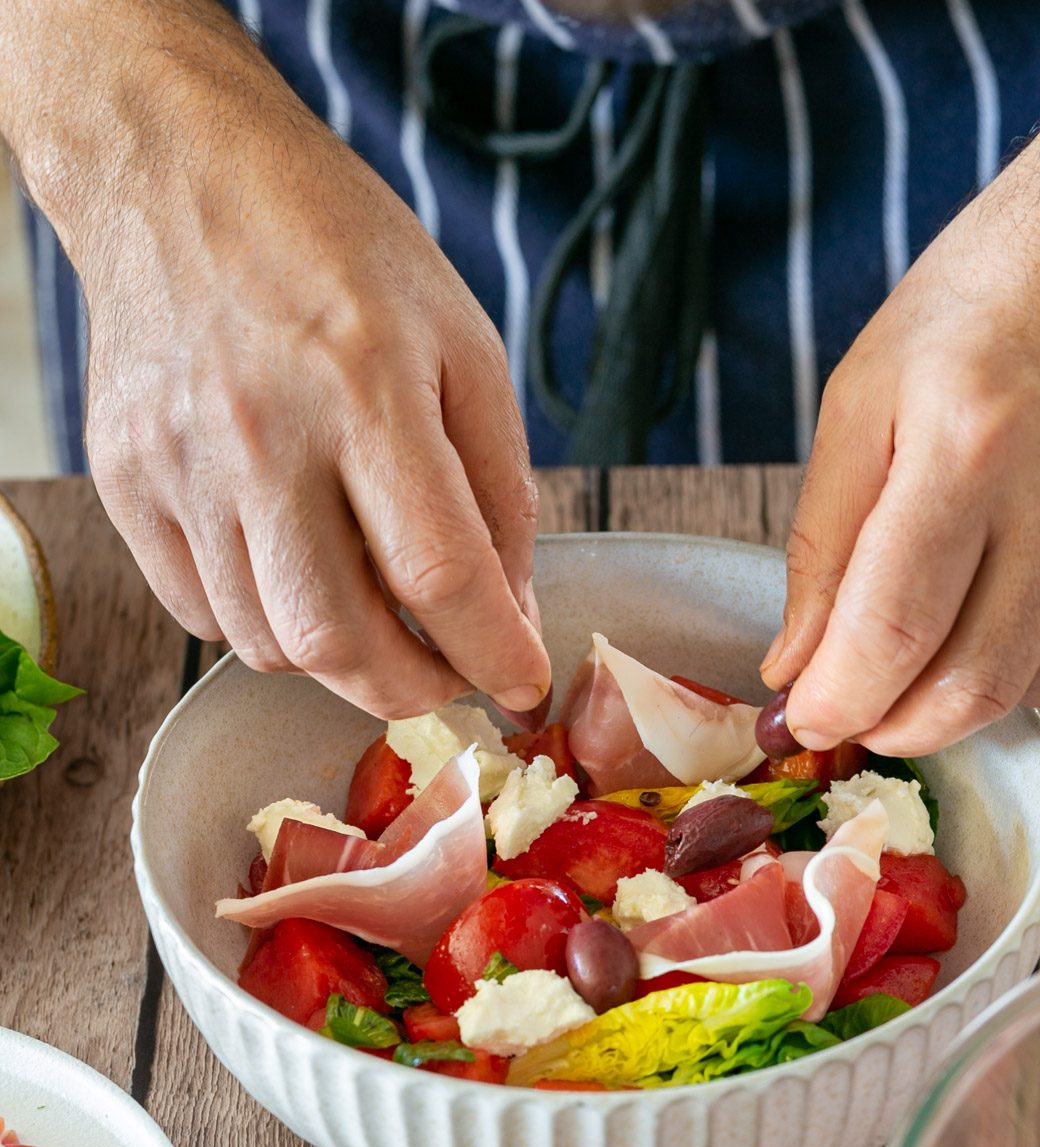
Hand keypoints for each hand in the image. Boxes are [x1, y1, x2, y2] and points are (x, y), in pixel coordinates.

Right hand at [5, 2, 548, 718]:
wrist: (178, 172)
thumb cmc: (339, 250)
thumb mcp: (463, 344)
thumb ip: (499, 489)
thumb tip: (510, 613)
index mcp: (365, 387)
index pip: (438, 571)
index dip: (493, 652)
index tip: (522, 684)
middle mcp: (261, 436)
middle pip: (338, 638)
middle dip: (414, 688)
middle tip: (450, 673)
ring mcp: (178, 465)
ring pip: (268, 642)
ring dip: (342, 661)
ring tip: (379, 616)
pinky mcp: (125, 482)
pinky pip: (202, 613)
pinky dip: (265, 626)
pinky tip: (300, 574)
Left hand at [762, 0, 1039, 755]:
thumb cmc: (985, 296)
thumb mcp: (865, 395)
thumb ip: (823, 540)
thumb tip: (796, 663)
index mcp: (966, 447)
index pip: (891, 634)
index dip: (839, 703)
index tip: (807, 720)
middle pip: (971, 684)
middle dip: (895, 727)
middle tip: (854, 717)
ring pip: (1037, 681)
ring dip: (959, 707)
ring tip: (912, 676)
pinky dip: (1032, 669)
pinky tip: (991, 634)